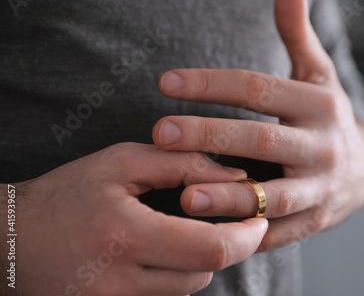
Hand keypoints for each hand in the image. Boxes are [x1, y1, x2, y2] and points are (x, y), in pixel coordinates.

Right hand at [0, 143, 267, 295]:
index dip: (247, 236)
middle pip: (206, 272)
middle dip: (233, 246)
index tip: (257, 217)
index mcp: (126, 235)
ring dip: (203, 259)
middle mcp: (121, 281)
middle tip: (240, 223)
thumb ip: (182, 164)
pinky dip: (178, 274)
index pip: (211, 248)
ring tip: (190, 231)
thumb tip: (235, 176)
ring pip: (190, 287)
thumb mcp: (120, 162)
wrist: (10, 243)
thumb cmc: (65, 195)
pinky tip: (166, 251)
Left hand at [152, 0, 363, 251]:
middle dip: (210, 136)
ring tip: (184, 196)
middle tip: (162, 132)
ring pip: (273, 195)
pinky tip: (211, 233)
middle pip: (261, 139)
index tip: (166, 82)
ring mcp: (322, 188)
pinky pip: (279, 230)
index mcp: (319, 104)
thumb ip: (298, 34)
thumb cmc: (326, 117)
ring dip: (228, 197)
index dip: (211, 84)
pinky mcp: (316, 221)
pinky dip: (248, 233)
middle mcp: (324, 146)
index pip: (258, 89)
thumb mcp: (318, 75)